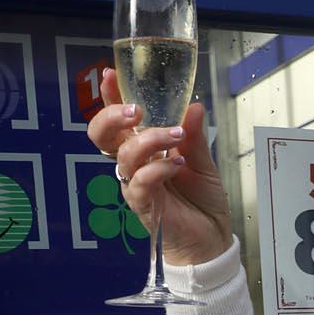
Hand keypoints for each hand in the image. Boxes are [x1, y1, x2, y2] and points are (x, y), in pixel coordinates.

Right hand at [86, 69, 232, 265]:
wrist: (211, 239)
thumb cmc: (202, 201)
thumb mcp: (203, 162)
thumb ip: (194, 136)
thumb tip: (193, 105)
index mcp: (144, 149)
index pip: (119, 121)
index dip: (110, 98)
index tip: (110, 75)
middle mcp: (134, 165)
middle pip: (102, 136)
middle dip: (112, 117)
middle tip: (136, 110)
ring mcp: (136, 185)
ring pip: (124, 155)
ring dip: (149, 140)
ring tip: (176, 136)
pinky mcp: (145, 205)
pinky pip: (141, 182)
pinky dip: (158, 169)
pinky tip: (177, 164)